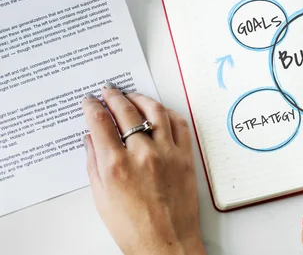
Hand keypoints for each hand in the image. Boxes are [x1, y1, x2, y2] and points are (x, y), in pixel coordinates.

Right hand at [82, 84, 203, 254]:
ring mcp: (167, 153)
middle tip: (108, 91)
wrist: (167, 244)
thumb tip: (91, 139)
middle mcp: (142, 154)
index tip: (90, 101)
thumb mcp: (102, 198)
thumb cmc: (133, 229)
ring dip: (140, 98)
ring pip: (154, 111)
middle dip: (114, 96)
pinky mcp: (185, 156)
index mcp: (116, 166)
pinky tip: (159, 110)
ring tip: (132, 95)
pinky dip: (168, 112)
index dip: (92, 107)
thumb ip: (94, 164)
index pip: (100, 122)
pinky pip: (179, 124)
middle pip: (126, 111)